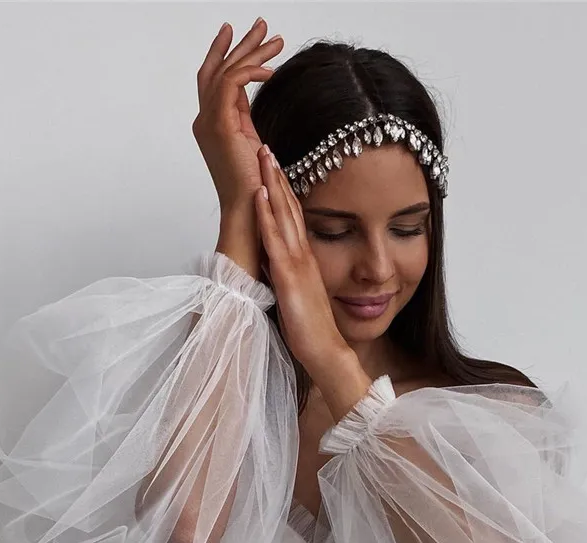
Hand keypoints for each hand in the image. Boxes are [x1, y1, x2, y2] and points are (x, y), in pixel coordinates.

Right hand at [192, 19, 283, 210]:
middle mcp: (205, 120)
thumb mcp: (250, 143)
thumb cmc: (253, 186)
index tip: (242, 35)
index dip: (227, 54)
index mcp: (211, 125)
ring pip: (226, 71)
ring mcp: (209, 122)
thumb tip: (250, 96)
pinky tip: (271, 70)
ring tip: (276, 40)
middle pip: (218, 69)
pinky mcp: (220, 124)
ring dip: (252, 51)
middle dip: (241, 44)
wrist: (249, 210)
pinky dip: (251, 71)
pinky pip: (233, 83)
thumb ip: (245, 118)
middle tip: (263, 25)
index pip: (215, 80)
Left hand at [255, 146, 350, 370]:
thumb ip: (287, 274)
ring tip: (264, 156)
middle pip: (290, 207)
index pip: (294, 217)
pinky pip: (275, 240)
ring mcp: (297, 263)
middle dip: (278, 176)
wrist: (325, 351)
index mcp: (304, 259)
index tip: (274, 167)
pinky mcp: (288, 277)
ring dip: (273, 184)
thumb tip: (272, 262)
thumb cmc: (312, 329)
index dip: (284, 190)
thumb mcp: (297, 294)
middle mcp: (303, 255)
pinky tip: (260, 196)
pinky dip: (267, 216)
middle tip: (267, 147)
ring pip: (283, 215)